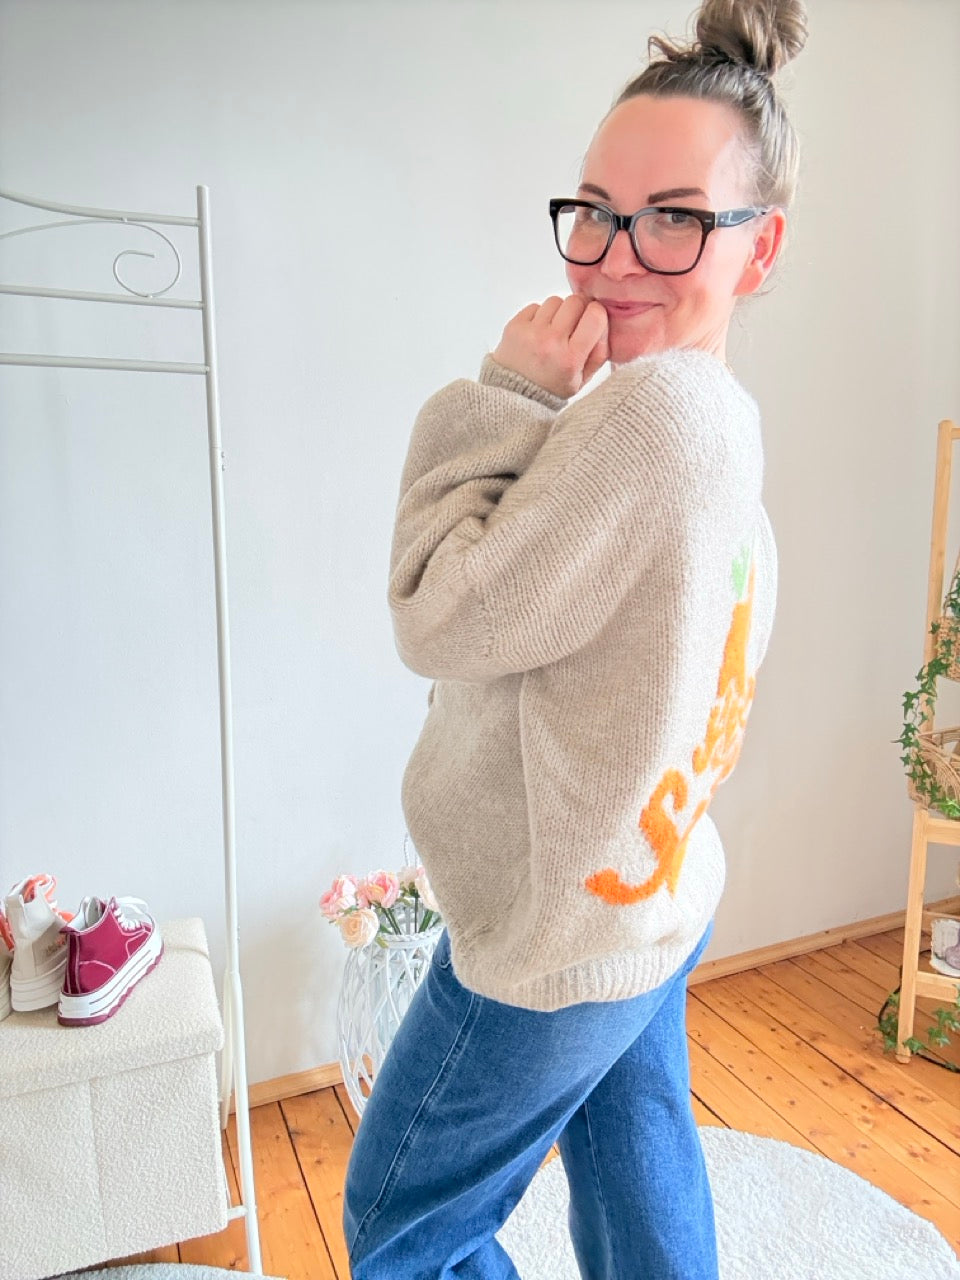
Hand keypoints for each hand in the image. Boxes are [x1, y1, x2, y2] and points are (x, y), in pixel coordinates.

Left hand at [492, 294, 608, 399]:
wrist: (514, 396)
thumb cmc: (551, 388)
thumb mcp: (583, 379)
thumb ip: (600, 351)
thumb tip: (605, 319)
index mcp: (571, 358)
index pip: (595, 315)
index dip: (596, 314)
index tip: (592, 322)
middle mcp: (551, 342)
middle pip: (575, 301)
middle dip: (578, 310)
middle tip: (573, 325)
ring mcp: (530, 332)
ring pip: (555, 300)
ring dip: (558, 312)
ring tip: (553, 332)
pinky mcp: (514, 326)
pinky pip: (535, 306)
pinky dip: (539, 316)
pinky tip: (537, 333)